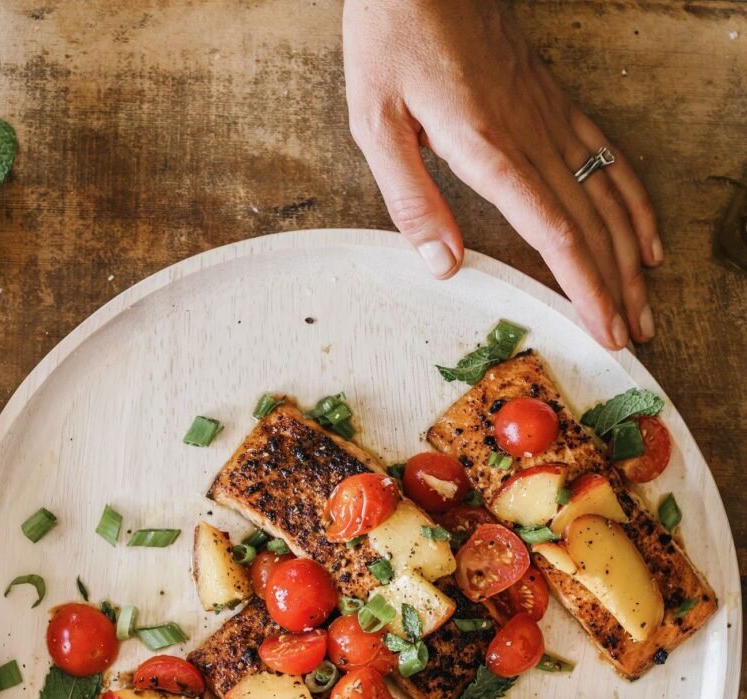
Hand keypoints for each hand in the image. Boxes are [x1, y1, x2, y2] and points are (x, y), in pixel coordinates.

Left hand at [343, 0, 661, 348]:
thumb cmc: (393, 38)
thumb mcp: (376, 122)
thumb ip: (411, 198)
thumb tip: (444, 266)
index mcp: (488, 150)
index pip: (556, 236)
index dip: (586, 289)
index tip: (606, 330)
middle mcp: (530, 137)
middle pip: (591, 226)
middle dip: (617, 288)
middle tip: (635, 337)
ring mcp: (548, 117)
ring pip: (607, 196)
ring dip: (631, 254)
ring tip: (646, 302)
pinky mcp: (552, 102)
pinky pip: (606, 156)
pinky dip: (633, 200)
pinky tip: (645, 234)